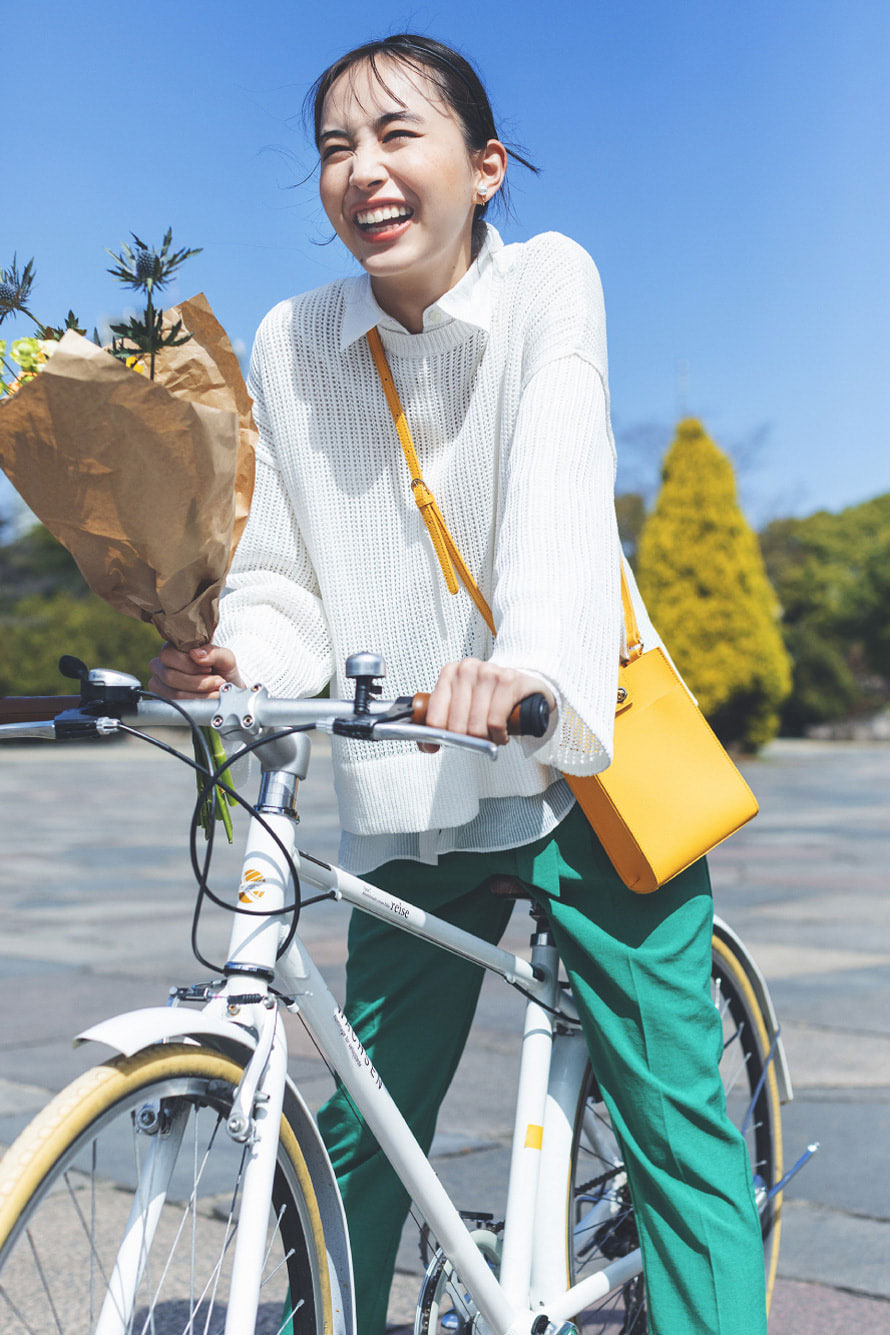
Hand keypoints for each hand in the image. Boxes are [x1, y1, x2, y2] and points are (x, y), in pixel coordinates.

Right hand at [148, 643, 243, 699]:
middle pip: (170, 677)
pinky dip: (198, 703)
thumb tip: (195, 654)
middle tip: (218, 681)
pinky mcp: (164, 700)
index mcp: (171, 649)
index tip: (209, 669)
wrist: (227, 685)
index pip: (168, 656)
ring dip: (201, 694)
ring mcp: (159, 684)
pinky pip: (177, 705)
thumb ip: (213, 652)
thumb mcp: (224, 657)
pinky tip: (210, 698)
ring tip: (216, 690)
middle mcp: (160, 666)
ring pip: (174, 693)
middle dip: (198, 683)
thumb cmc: (221, 668)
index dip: (190, 666)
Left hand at [420, 658, 555, 751]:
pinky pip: (495, 722)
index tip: (437, 746)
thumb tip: (426, 745)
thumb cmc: (490, 696)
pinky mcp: (508, 680)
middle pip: (456, 725)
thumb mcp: (463, 703)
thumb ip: (443, 719)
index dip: (436, 737)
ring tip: (490, 736)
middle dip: (466, 740)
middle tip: (474, 740)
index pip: (435, 715)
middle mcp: (467, 669)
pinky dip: (498, 736)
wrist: (522, 685)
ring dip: (485, 740)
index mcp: (449, 673)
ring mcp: (488, 672)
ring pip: (476, 726)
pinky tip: (501, 734)